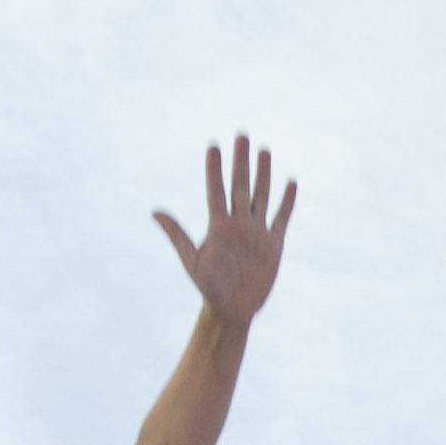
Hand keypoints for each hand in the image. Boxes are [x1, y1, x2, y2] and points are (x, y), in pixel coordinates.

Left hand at [153, 136, 298, 326]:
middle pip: (240, 186)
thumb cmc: (208, 287)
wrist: (232, 308)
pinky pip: (281, 218)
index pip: (216, 190)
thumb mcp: (192, 261)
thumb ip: (177, 235)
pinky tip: (290, 182)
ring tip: (264, 150)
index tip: (214, 146)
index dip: (214, 169)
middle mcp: (238, 223)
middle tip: (242, 135)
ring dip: (263, 174)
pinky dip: (287, 201)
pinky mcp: (272, 243)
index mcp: (218, 226)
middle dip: (241, 161)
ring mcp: (256, 231)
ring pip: (261, 195)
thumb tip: (155, 212)